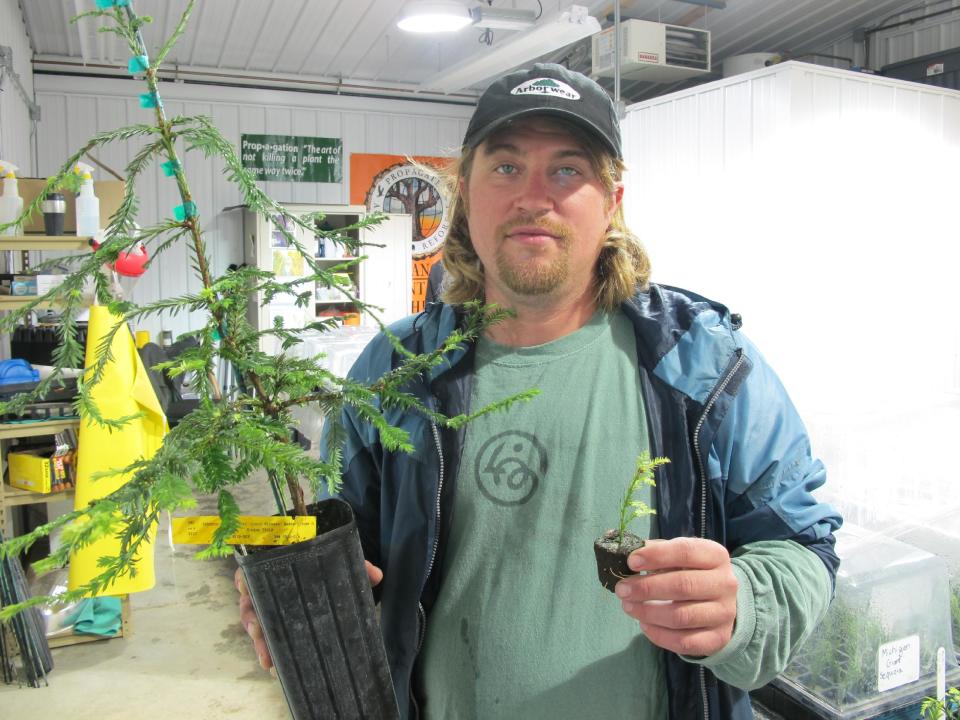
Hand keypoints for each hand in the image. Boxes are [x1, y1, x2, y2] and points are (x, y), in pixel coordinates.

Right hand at [235, 560, 383, 671]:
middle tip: (257, 629)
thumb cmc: (326, 563)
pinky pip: (267, 638)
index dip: (244, 578)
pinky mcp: (276, 625)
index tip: (244, 587)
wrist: (327, 569)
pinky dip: (270, 652)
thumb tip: (376, 575)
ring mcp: (268, 608)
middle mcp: (266, 588)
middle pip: (249, 602)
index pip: (252, 569)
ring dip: (260, 641)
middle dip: (251, 617)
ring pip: (255, 623)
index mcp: (276, 565)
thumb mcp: (339, 561)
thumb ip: (356, 564)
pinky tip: (274, 666)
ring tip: (267, 657)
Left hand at [615, 537, 737, 656]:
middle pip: (683, 586)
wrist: (722, 602)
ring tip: (628, 606)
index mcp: (716, 555)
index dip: (656, 556)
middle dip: (646, 588)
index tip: (631, 562)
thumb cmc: (692, 572)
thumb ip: (657, 551)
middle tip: (622, 589)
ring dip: (648, 612)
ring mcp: (724, 613)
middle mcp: (726, 584)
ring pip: (681, 617)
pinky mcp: (718, 638)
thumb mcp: (679, 556)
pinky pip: (684, 642)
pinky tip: (644, 624)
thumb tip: (628, 552)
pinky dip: (659, 635)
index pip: (685, 552)